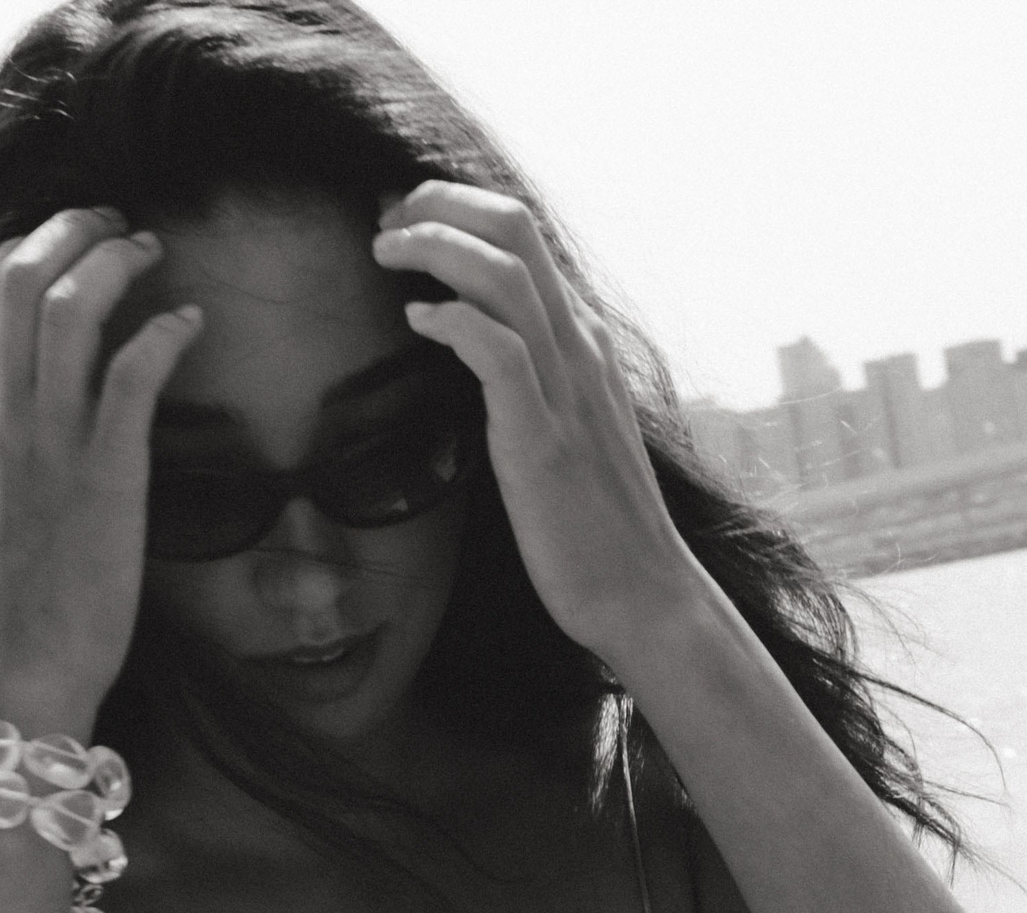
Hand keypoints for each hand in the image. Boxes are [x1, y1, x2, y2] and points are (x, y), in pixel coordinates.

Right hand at [0, 207, 201, 731]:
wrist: (21, 675)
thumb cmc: (10, 610)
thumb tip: (9, 420)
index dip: (14, 250)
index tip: (56, 246)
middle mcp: (0, 421)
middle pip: (17, 278)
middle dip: (70, 230)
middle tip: (114, 227)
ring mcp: (50, 444)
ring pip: (69, 305)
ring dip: (116, 262)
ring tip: (151, 253)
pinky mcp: (106, 475)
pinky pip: (133, 371)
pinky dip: (164, 331)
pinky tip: (188, 324)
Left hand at [372, 183, 699, 671]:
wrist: (642, 593)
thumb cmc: (596, 524)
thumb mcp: (567, 428)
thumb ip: (535, 382)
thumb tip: (483, 354)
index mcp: (584, 342)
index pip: (526, 238)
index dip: (460, 210)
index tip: (407, 222)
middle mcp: (581, 348)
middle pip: (514, 228)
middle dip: (439, 206)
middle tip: (385, 221)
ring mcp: (566, 389)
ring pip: (505, 275)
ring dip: (435, 247)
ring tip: (386, 252)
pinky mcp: (543, 438)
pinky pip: (499, 352)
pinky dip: (453, 321)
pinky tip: (416, 320)